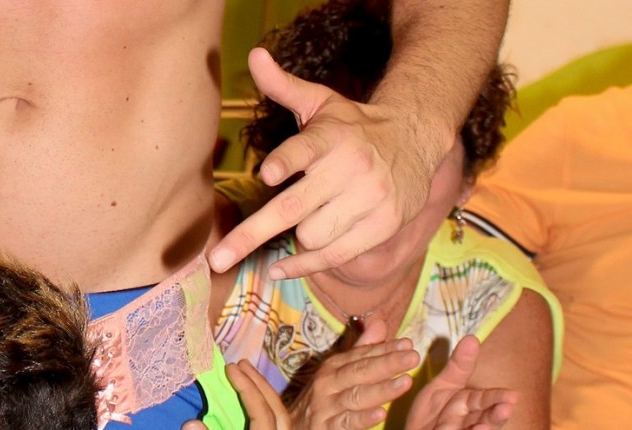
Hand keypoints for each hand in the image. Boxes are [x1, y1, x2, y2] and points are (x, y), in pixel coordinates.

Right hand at [182, 360, 290, 429]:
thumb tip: (191, 423)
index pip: (262, 412)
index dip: (247, 388)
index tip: (230, 368)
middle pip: (277, 409)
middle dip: (260, 383)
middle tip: (241, 363)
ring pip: (281, 417)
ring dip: (264, 392)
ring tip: (247, 374)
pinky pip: (277, 424)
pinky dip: (266, 407)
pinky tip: (252, 399)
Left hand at [209, 48, 451, 278]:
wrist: (415, 141)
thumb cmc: (353, 125)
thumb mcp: (321, 103)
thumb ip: (283, 86)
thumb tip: (254, 56)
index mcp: (332, 137)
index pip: (305, 149)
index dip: (286, 161)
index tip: (267, 173)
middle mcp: (350, 169)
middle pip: (292, 208)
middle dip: (251, 236)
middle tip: (216, 259)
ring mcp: (369, 201)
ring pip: (310, 235)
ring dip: (295, 235)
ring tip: (306, 216)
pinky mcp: (381, 227)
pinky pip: (333, 256)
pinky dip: (304, 266)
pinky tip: (278, 269)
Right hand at [296, 319, 419, 428]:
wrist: (293, 427)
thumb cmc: (324, 397)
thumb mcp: (338, 370)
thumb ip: (362, 349)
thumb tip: (380, 323)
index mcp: (333, 366)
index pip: (363, 355)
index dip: (385, 349)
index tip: (408, 344)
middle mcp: (328, 383)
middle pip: (360, 371)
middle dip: (386, 363)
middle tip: (412, 357)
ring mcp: (326, 406)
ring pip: (355, 396)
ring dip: (381, 390)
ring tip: (404, 383)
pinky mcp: (326, 428)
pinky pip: (346, 423)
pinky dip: (363, 419)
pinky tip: (380, 414)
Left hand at [405, 336, 516, 429]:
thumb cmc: (432, 413)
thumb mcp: (444, 386)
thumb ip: (458, 366)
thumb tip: (472, 338)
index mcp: (470, 404)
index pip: (485, 400)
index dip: (497, 398)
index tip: (512, 396)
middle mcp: (470, 421)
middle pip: (487, 419)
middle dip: (496, 416)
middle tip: (506, 409)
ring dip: (484, 429)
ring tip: (484, 426)